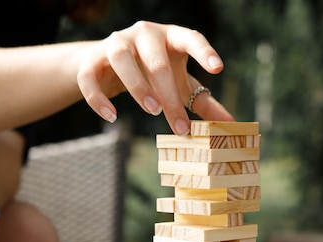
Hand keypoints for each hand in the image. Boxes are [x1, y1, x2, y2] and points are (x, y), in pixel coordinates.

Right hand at [76, 21, 233, 134]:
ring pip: (122, 59)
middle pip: (156, 61)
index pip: (190, 38)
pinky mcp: (92, 60)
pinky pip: (90, 77)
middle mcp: (143, 34)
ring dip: (137, 86)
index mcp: (170, 37)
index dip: (204, 52)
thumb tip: (232, 124)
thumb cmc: (155, 74)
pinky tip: (112, 116)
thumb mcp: (181, 85)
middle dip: (169, 95)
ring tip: (151, 110)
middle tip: (179, 125)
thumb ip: (204, 102)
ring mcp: (115, 44)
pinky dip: (99, 98)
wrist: (109, 66)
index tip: (219, 69)